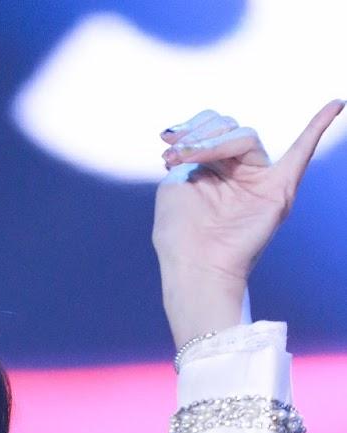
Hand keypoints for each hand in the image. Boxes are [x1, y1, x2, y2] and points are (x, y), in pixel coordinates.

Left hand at [152, 101, 344, 285]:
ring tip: (187, 156)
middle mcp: (238, 173)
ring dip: (213, 142)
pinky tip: (335, 104)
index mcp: (214, 170)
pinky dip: (318, 126)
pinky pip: (302, 153)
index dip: (191, 128)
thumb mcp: (175, 183)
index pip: (212, 129)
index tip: (166, 139)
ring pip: (244, 137)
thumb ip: (191, 154)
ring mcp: (259, 181)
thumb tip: (197, 134)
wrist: (194, 266)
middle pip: (228, 128)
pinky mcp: (278, 191)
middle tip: (175, 155)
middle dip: (199, 136)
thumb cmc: (179, 234)